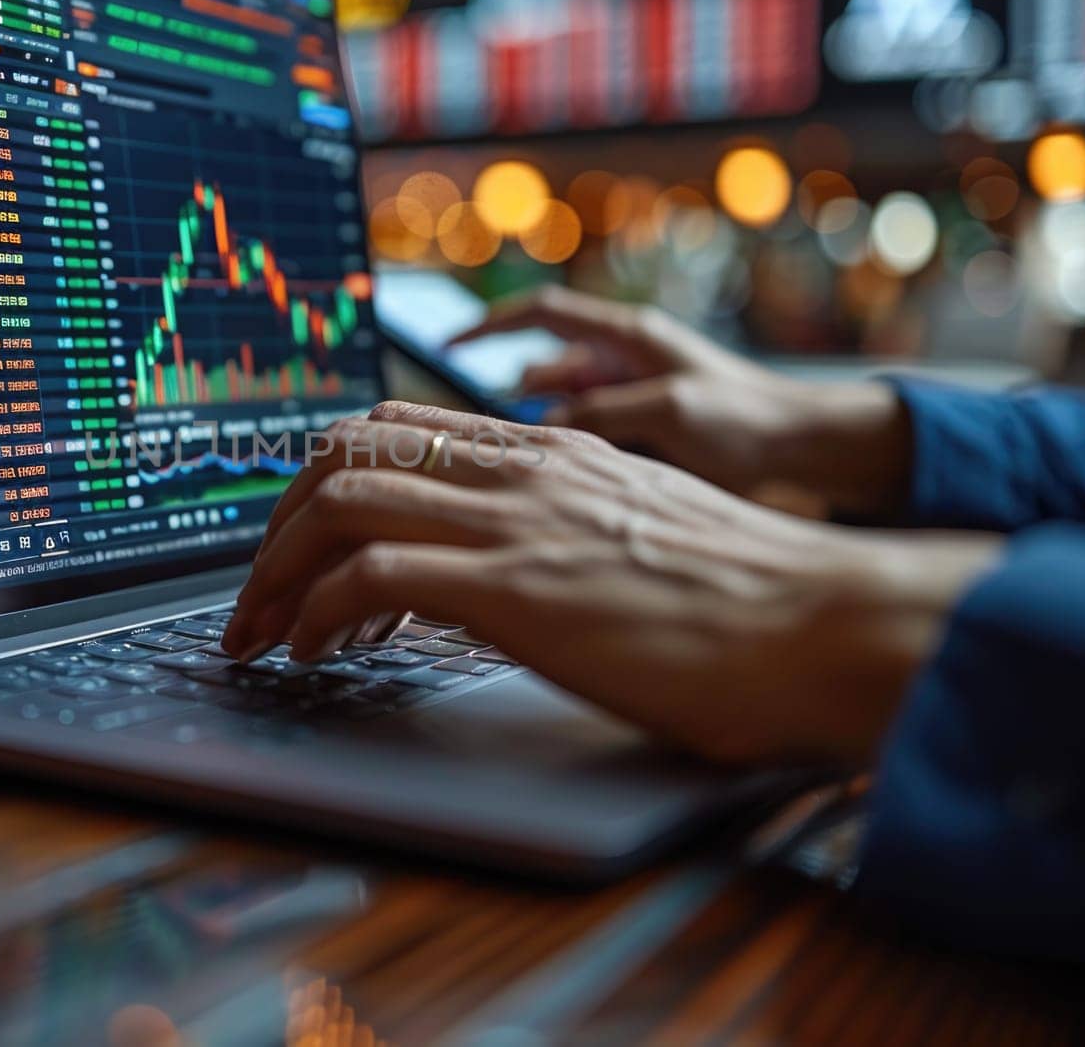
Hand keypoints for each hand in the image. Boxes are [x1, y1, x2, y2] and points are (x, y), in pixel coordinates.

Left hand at [222, 402, 999, 767]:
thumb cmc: (752, 601)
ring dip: (277, 571)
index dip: (322, 483)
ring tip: (265, 635)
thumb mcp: (638, 533)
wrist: (828, 625)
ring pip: (340, 501)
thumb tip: (504, 569)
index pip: (395, 430)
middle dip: (276, 525)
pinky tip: (321, 653)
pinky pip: (373, 575)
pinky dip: (322, 612)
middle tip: (256, 597)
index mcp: (549, 451)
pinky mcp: (518, 586)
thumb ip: (564, 528)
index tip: (298, 547)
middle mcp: (523, 467)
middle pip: (345, 451)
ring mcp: (518, 520)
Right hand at [452, 288, 912, 516]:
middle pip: (542, 373)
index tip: (450, 346)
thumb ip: (602, 413)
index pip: (542, 314)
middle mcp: (622, 363)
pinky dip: (575, 462)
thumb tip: (544, 427)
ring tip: (546, 472)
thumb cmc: (752, 420)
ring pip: (562, 415)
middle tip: (503, 442)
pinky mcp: (642, 436)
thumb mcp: (672, 411)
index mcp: (628, 337)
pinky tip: (575, 490)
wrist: (810, 450)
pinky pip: (588, 443)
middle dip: (516, 402)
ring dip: (549, 440)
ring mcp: (630, 400)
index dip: (492, 325)